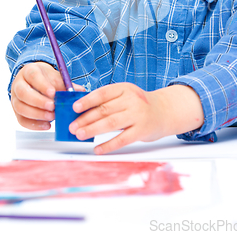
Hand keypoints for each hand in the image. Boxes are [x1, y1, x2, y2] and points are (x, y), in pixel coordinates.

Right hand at [11, 61, 84, 129]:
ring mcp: (15, 98)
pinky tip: (47, 125)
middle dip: (39, 101)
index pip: (33, 76)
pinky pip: (21, 120)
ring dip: (37, 114)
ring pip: (20, 107)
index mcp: (29, 71)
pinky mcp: (16, 111)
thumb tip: (80, 91)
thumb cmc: (46, 78)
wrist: (34, 80)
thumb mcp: (55, 77)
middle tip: (52, 107)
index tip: (53, 93)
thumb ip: (66, 84)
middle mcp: (18, 84)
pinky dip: (34, 125)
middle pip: (24, 93)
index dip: (42, 85)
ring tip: (51, 117)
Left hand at [69, 82, 203, 153]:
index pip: (103, 93)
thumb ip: (109, 101)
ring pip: (111, 123)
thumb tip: (82, 112)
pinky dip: (108, 145)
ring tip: (79, 135)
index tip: (74, 108)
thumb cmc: (139, 104)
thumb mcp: (126, 95)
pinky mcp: (142, 130)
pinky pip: (122, 139)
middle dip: (86, 119)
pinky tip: (97, 149)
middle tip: (72, 127)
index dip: (88, 100)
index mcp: (125, 88)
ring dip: (93, 130)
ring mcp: (138, 115)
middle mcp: (132, 100)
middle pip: (105, 110)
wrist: (164, 111)